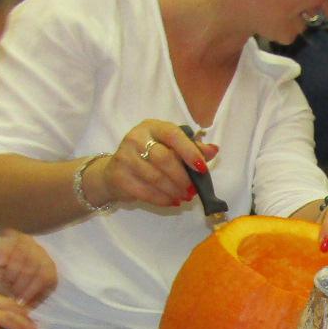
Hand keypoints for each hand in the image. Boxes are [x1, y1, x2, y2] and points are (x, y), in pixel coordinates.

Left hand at [0, 230, 57, 307]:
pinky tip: (28, 302)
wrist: (5, 287)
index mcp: (14, 237)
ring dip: (27, 287)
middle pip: (28, 257)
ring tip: (17, 299)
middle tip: (6, 288)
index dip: (9, 249)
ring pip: (40, 271)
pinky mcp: (51, 272)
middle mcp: (32, 244)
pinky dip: (37, 294)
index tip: (0, 263)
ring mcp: (44, 258)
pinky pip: (48, 282)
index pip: (15, 239)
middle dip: (17, 275)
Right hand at [88, 120, 219, 210]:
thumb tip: (214, 150)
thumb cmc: (148, 157)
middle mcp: (136, 138)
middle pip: (164, 159)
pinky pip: (145, 192)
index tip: (202, 168)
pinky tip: (171, 201)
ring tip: (184, 197)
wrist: (114, 172)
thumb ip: (191, 148)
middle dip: (182, 177)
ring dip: (174, 191)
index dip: (190, 151)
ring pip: (155, 177)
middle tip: (192, 190)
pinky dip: (162, 199)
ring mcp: (125, 157)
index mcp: (152, 127)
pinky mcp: (119, 177)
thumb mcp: (169, 147)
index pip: (173, 134)